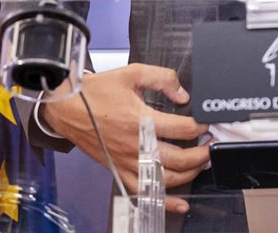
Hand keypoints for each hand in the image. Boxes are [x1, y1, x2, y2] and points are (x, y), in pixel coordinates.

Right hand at [41, 64, 209, 212]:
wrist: (66, 107)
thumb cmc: (95, 92)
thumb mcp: (133, 73)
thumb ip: (163, 79)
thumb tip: (183, 94)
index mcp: (140, 120)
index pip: (182, 129)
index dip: (201, 127)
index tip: (208, 124)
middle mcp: (135, 145)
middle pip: (178, 158)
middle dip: (201, 155)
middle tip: (212, 147)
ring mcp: (126, 161)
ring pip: (164, 179)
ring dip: (189, 175)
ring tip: (201, 165)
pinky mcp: (117, 170)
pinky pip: (143, 192)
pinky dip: (163, 200)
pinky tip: (179, 203)